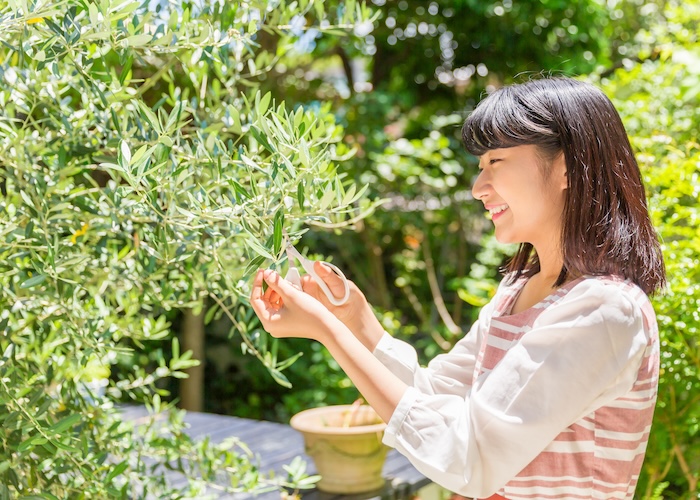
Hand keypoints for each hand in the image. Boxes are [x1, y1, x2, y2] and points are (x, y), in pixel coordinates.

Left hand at [266, 261, 384, 350]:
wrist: (327, 327)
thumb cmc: (309, 312)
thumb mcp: (291, 294)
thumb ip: (276, 283)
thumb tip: (266, 272)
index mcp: (268, 321)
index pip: (255, 299)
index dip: (257, 283)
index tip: (263, 270)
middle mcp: (270, 326)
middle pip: (262, 301)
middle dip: (268, 286)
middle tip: (275, 274)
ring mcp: (278, 326)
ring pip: (271, 303)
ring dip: (276, 291)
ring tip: (286, 282)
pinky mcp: (286, 324)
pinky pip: (279, 308)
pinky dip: (282, 298)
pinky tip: (290, 290)